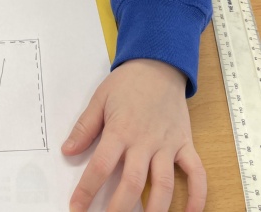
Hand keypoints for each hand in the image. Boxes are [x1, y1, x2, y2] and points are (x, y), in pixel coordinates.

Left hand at [62, 59, 206, 211]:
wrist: (158, 66)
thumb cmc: (126, 83)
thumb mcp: (99, 99)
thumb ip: (85, 127)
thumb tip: (67, 150)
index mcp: (120, 130)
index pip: (100, 166)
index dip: (87, 190)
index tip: (76, 207)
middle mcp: (144, 142)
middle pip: (131, 183)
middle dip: (118, 209)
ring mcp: (167, 145)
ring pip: (164, 185)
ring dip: (154, 209)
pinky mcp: (185, 144)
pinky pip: (196, 173)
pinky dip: (197, 195)